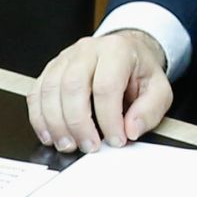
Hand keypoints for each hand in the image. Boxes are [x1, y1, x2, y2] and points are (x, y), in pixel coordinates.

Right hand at [28, 30, 172, 152]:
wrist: (127, 53)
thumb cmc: (140, 71)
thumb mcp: (159, 89)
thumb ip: (149, 110)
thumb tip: (131, 129)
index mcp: (117, 51)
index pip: (106, 86)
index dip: (109, 118)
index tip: (116, 140)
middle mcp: (87, 50)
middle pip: (72, 87)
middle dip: (78, 123)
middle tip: (89, 146)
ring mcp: (65, 58)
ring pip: (50, 90)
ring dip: (55, 124)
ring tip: (68, 144)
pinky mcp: (50, 70)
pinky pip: (36, 94)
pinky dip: (39, 118)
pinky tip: (50, 135)